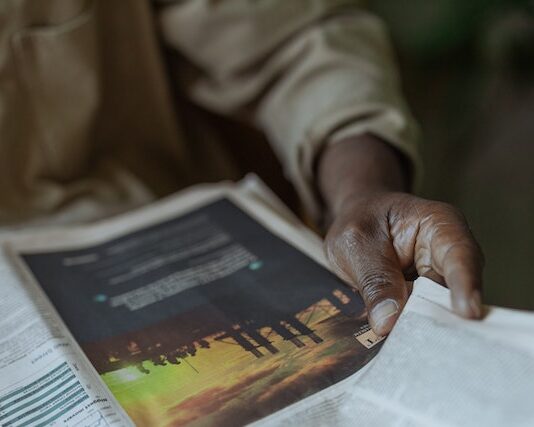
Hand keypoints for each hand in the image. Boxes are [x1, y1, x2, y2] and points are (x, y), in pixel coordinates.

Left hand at [324, 192, 482, 334]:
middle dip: (447, 319)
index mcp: (440, 225)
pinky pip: (422, 322)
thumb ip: (374, 279)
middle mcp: (449, 257)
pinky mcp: (424, 304)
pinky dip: (413, 334)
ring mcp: (439, 283)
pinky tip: (402, 349)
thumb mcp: (356, 244)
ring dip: (426, 332)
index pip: (460, 254)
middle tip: (433, 345)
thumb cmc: (359, 223)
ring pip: (441, 313)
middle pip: (457, 292)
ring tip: (413, 350)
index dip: (466, 284)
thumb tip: (388, 323)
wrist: (353, 227)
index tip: (468, 313)